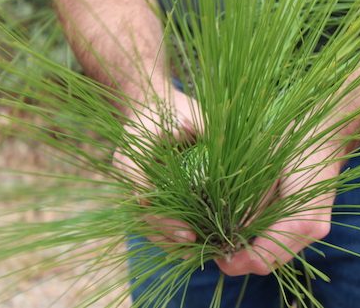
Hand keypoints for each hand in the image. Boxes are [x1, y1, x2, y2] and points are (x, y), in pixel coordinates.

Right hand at [113, 86, 201, 245]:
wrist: (155, 104)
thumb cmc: (176, 108)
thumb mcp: (191, 114)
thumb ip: (204, 131)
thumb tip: (231, 151)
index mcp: (133, 157)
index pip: (143, 195)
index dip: (164, 216)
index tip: (187, 229)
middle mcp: (129, 176)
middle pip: (143, 216)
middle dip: (168, 233)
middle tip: (194, 243)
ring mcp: (134, 187)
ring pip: (146, 223)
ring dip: (168, 240)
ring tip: (194, 254)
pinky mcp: (145, 194)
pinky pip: (152, 220)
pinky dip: (168, 235)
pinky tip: (189, 248)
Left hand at [216, 142, 342, 275]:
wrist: (324, 134)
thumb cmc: (292, 145)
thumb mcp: (264, 173)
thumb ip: (250, 208)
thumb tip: (229, 235)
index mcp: (303, 219)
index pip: (263, 258)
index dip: (236, 262)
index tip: (215, 255)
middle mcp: (313, 231)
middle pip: (270, 263)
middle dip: (242, 261)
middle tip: (217, 249)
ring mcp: (317, 230)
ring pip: (277, 257)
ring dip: (253, 254)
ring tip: (229, 240)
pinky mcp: (314, 225)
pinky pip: (285, 244)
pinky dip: (265, 243)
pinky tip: (248, 231)